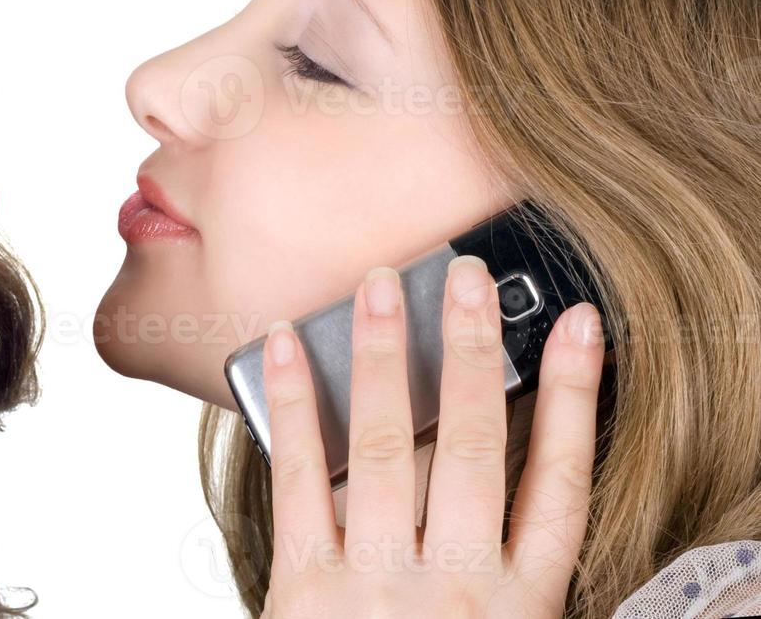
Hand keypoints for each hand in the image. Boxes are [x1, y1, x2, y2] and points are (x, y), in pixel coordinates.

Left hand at [257, 254, 605, 617]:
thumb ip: (507, 572)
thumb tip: (506, 476)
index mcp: (519, 607)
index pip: (559, 484)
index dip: (575, 401)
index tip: (581, 331)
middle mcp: (456, 589)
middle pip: (471, 448)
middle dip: (471, 355)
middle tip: (467, 278)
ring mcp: (377, 585)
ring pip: (386, 450)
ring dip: (382, 360)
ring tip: (379, 287)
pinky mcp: (304, 588)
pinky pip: (301, 480)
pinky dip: (294, 408)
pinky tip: (282, 349)